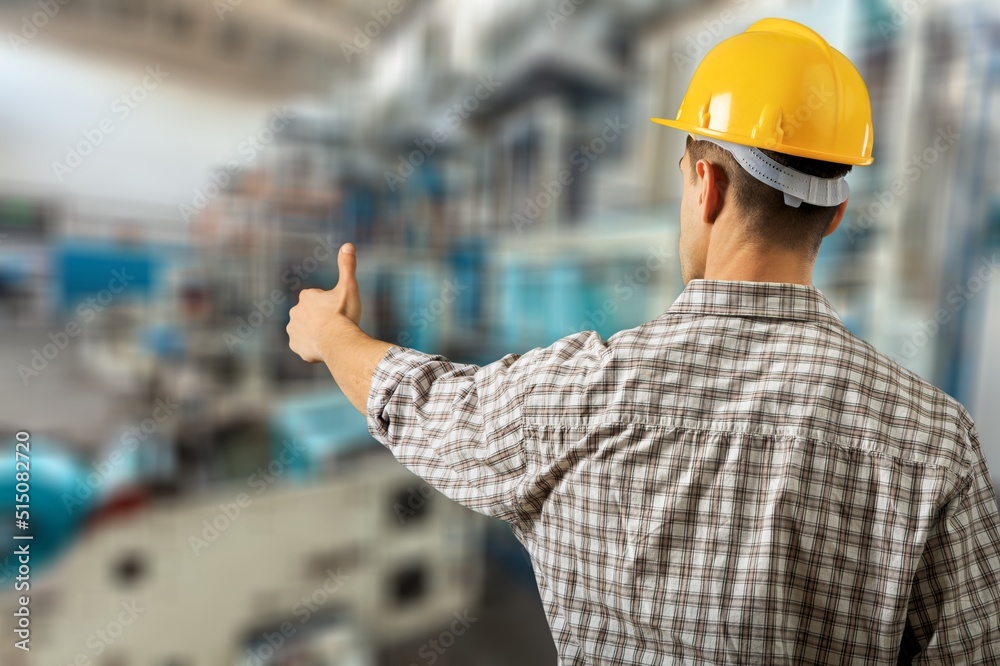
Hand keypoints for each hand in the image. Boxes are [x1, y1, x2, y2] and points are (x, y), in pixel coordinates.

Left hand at [287, 243, 361, 362]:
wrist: (339, 342)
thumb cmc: (344, 315)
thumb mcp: (349, 287)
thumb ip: (347, 266)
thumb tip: (348, 244)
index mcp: (306, 297)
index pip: (318, 300)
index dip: (330, 306)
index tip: (339, 311)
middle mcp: (294, 312)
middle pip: (311, 315)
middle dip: (321, 320)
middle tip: (336, 326)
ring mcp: (293, 330)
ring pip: (306, 330)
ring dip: (316, 333)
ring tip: (331, 338)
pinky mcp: (295, 346)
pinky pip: (303, 346)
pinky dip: (312, 348)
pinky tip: (324, 348)